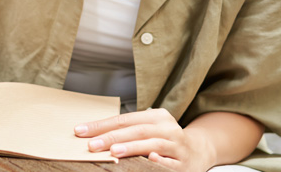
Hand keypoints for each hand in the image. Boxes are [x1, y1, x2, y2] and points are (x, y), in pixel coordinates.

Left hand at [75, 108, 214, 171]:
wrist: (201, 150)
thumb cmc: (166, 139)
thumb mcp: (149, 129)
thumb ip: (127, 130)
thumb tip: (94, 136)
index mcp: (157, 117)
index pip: (124, 119)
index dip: (101, 125)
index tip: (80, 132)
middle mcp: (168, 129)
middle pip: (136, 130)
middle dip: (112, 137)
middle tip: (92, 145)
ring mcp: (177, 146)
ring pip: (153, 144)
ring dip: (132, 147)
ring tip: (114, 152)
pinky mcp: (184, 164)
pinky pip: (171, 163)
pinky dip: (160, 161)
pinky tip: (150, 160)